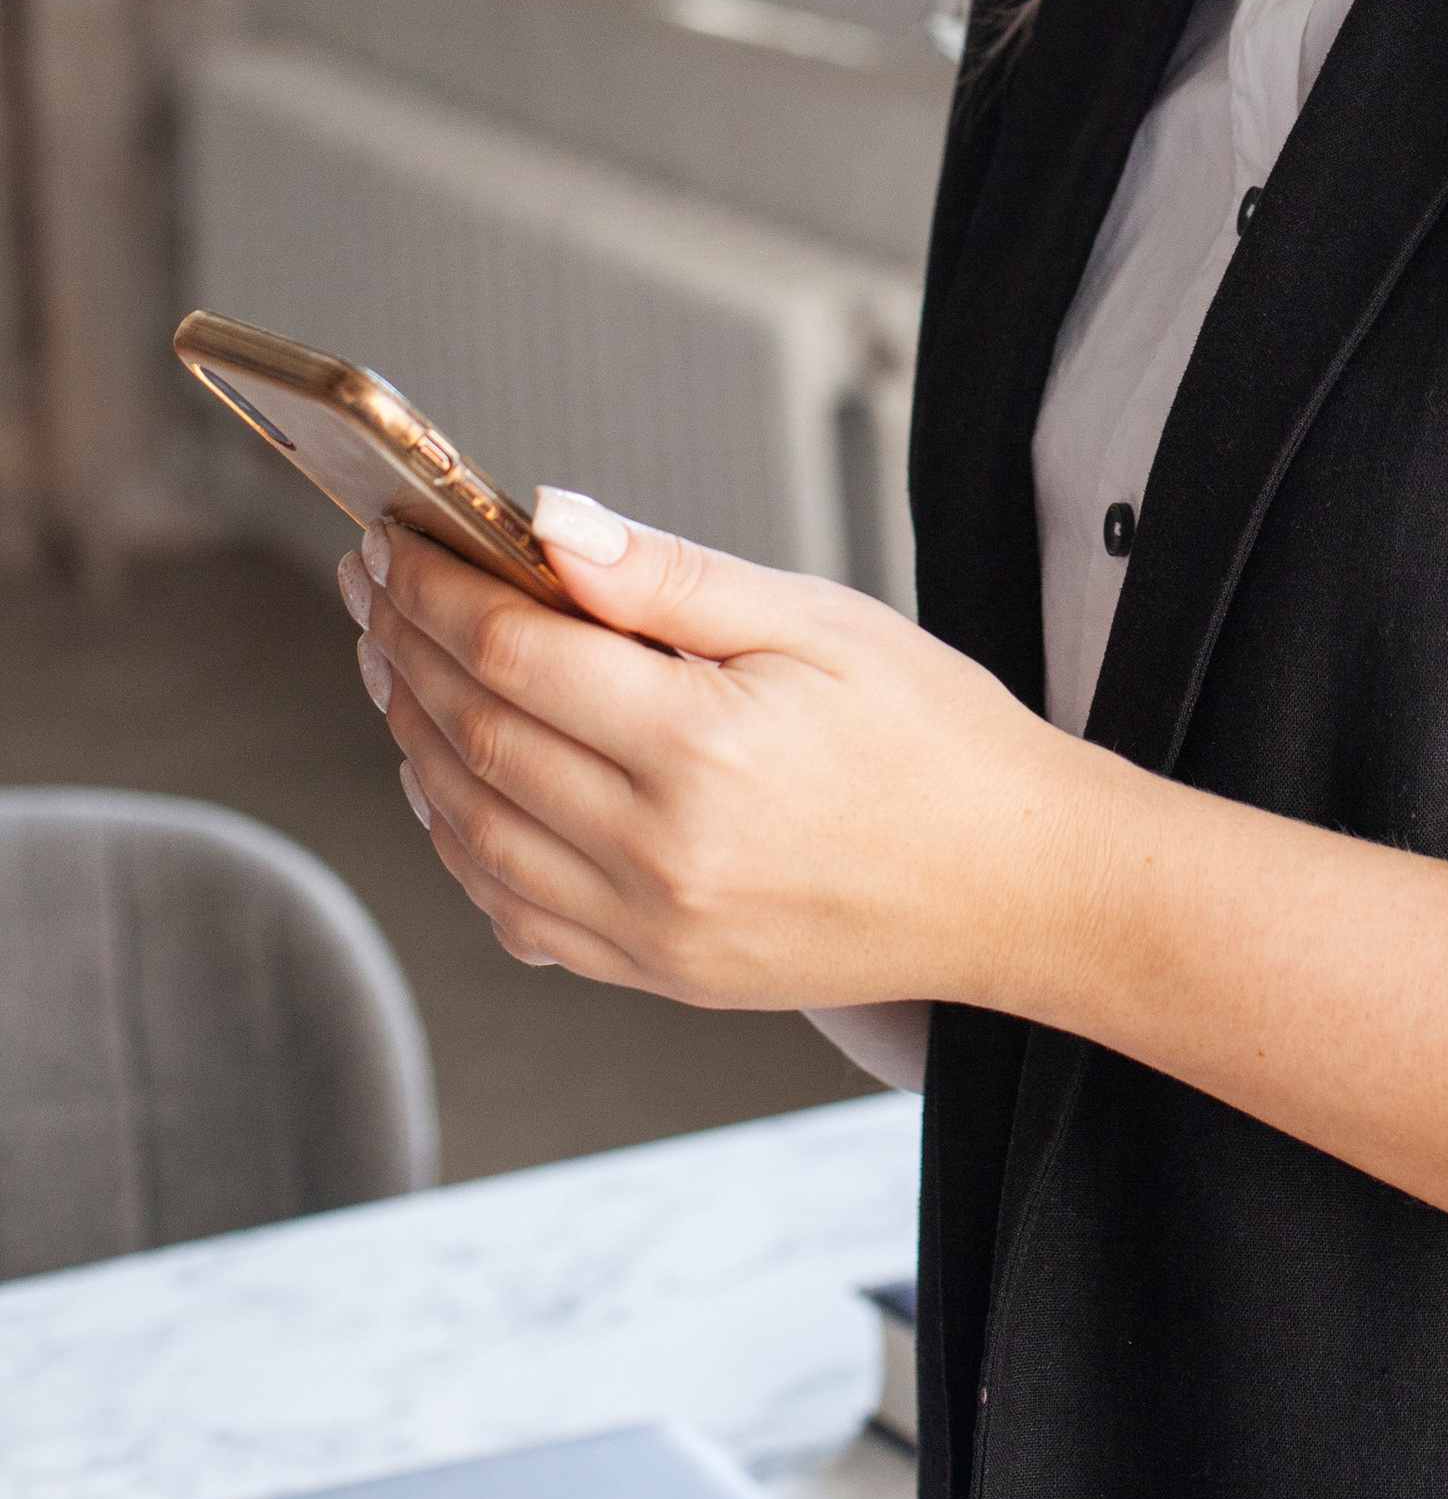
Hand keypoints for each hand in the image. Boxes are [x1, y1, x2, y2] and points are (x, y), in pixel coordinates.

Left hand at [339, 487, 1447, 1224]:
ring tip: (393, 663)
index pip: (515, 655)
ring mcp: (653, 930)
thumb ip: (673, 578)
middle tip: (373, 582)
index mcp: (704, 747)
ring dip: (411, 741)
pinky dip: (457, 845)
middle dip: (406, 648)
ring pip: (471, 832)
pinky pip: (513, 915)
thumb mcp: (820, 620)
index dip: (437, 589)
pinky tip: (446, 785)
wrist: (1022, 883)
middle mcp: (662, 851)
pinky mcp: (658, 977)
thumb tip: (549, 521)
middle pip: (473, 738)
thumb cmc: (940, 739)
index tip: (397, 537)